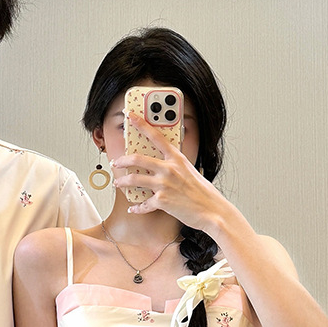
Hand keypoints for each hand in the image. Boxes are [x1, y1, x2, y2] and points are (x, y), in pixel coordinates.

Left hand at [111, 111, 225, 231]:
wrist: (212, 211)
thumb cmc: (203, 193)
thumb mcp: (190, 171)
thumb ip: (175, 166)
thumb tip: (162, 166)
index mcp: (177, 159)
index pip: (156, 136)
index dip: (140, 124)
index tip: (129, 115)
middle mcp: (169, 169)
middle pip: (137, 159)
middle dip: (122, 160)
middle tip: (116, 163)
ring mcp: (164, 185)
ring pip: (134, 180)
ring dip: (122, 182)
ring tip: (118, 184)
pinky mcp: (162, 201)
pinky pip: (143, 204)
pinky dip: (136, 208)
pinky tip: (133, 208)